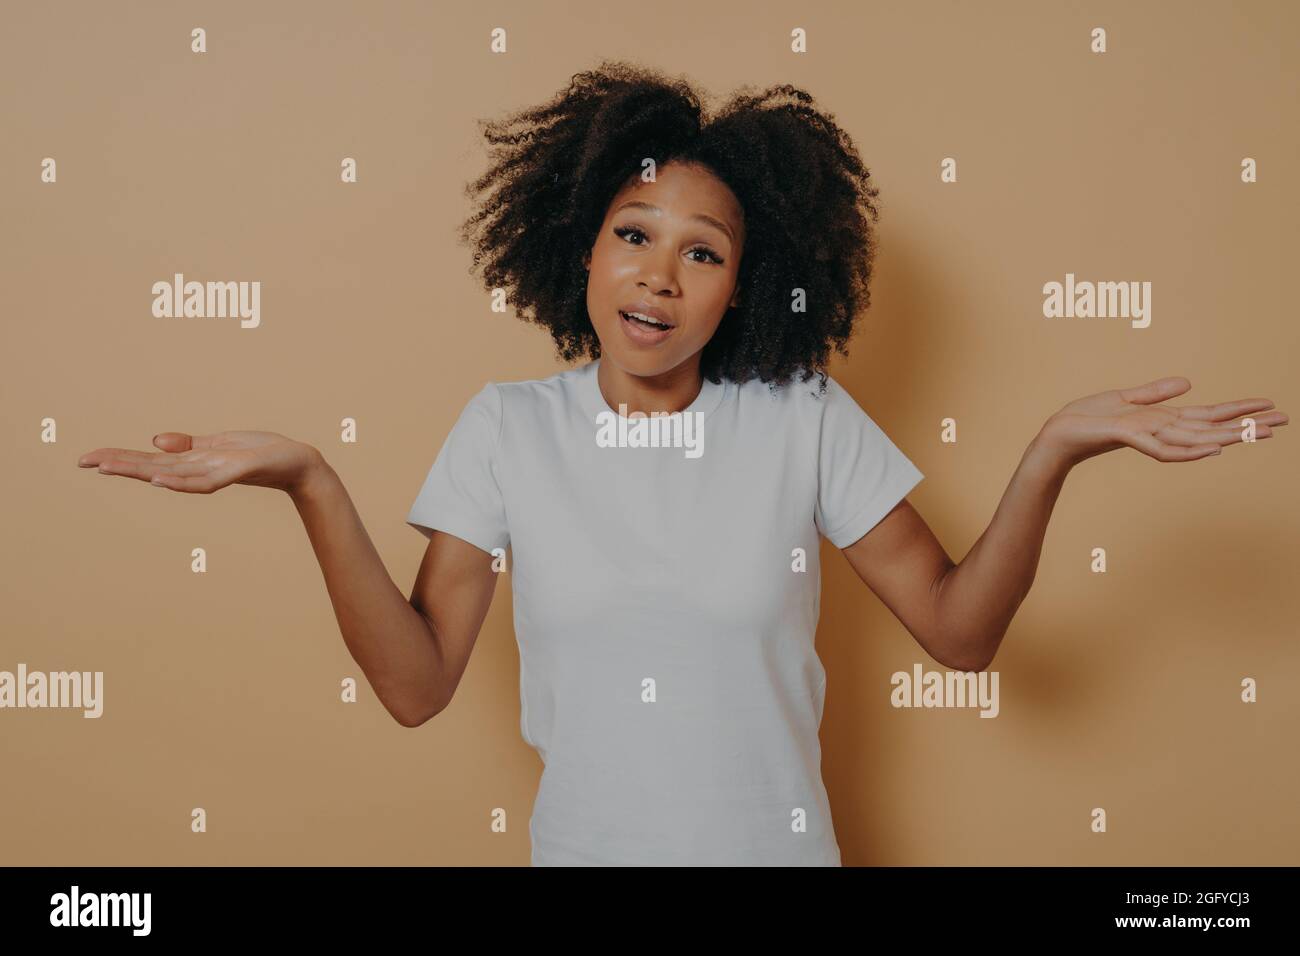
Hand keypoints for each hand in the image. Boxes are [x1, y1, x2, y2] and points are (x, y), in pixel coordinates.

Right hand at [77, 431, 324, 495]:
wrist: (298, 464)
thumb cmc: (261, 454)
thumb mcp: (219, 444)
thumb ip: (189, 445)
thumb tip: (155, 440)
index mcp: (194, 461)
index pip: (150, 459)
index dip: (120, 458)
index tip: (88, 457)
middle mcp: (201, 469)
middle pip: (154, 467)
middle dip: (120, 463)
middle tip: (85, 461)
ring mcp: (217, 472)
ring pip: (173, 473)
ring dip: (142, 471)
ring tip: (110, 467)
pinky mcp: (238, 471)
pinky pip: (206, 479)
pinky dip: (182, 480)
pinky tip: (161, 478)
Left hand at [1039, 376, 1287, 466]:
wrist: (1058, 433)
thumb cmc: (1088, 418)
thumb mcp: (1126, 398)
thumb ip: (1156, 393)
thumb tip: (1189, 383)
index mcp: (1164, 420)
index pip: (1210, 414)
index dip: (1239, 410)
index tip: (1269, 406)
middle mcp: (1162, 430)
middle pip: (1214, 426)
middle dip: (1248, 424)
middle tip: (1284, 421)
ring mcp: (1149, 437)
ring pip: (1198, 437)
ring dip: (1231, 435)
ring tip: (1262, 433)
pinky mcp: (1129, 438)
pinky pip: (1164, 448)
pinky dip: (1189, 450)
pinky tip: (1214, 448)